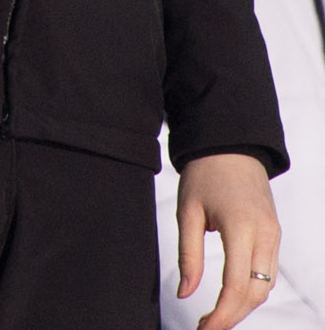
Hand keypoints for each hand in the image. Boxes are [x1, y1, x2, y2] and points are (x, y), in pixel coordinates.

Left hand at [180, 151, 280, 328]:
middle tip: (206, 328)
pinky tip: (231, 297)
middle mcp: (265, 236)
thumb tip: (185, 292)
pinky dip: (252, 289)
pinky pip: (267, 272)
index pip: (236, 285)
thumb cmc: (205, 175)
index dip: (221, 313)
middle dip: (233, 316)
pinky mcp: (275, 236)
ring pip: (265, 286)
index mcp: (242, 228)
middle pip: (256, 293)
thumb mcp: (187, 212)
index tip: (203, 328)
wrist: (231, 148)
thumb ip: (188, 255)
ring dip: (244, 306)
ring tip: (215, 317)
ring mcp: (274, 236)